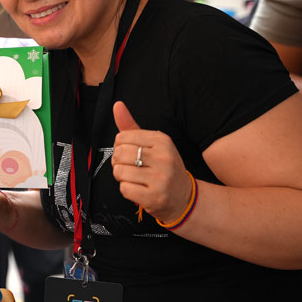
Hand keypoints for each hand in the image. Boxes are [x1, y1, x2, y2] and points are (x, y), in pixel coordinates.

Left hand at [110, 101, 192, 223]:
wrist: (184, 196)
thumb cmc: (163, 167)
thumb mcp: (151, 143)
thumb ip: (131, 126)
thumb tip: (117, 105)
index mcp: (162, 140)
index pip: (122, 137)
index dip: (120, 147)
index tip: (130, 154)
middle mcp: (163, 157)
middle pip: (119, 154)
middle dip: (118, 163)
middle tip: (131, 168)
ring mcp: (160, 177)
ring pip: (119, 172)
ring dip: (122, 177)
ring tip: (135, 178)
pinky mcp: (155, 196)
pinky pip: (124, 189)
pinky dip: (127, 190)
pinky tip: (139, 189)